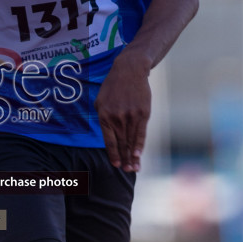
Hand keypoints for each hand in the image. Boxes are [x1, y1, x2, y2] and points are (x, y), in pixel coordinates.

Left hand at [95, 50, 150, 172]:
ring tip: (134, 168)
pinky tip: (139, 155)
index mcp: (104, 116)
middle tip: (127, 171)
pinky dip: (140, 145)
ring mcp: (130, 116)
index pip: (109, 141)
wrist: (129, 70)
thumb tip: (106, 133)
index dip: (113, 154)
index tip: (116, 165)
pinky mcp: (143, 113)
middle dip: (124, 159)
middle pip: (121, 143)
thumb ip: (102, 117)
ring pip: (131, 141)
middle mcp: (117, 118)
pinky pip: (141, 133)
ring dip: (133, 156)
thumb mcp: (100, 100)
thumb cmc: (113, 86)